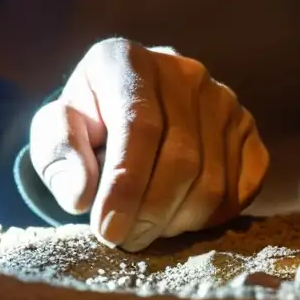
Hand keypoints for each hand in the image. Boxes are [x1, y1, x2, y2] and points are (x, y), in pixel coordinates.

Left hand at [28, 38, 268, 251]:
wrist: (115, 112)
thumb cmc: (81, 126)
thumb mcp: (52, 134)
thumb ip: (60, 157)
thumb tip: (80, 195)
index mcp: (125, 60)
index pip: (138, 126)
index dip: (124, 186)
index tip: (107, 229)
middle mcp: (181, 71)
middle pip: (181, 158)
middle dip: (149, 213)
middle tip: (122, 240)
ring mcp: (221, 98)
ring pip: (213, 181)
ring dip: (176, 222)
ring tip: (142, 230)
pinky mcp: (246, 127)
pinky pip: (241, 188)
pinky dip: (209, 218)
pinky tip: (174, 218)